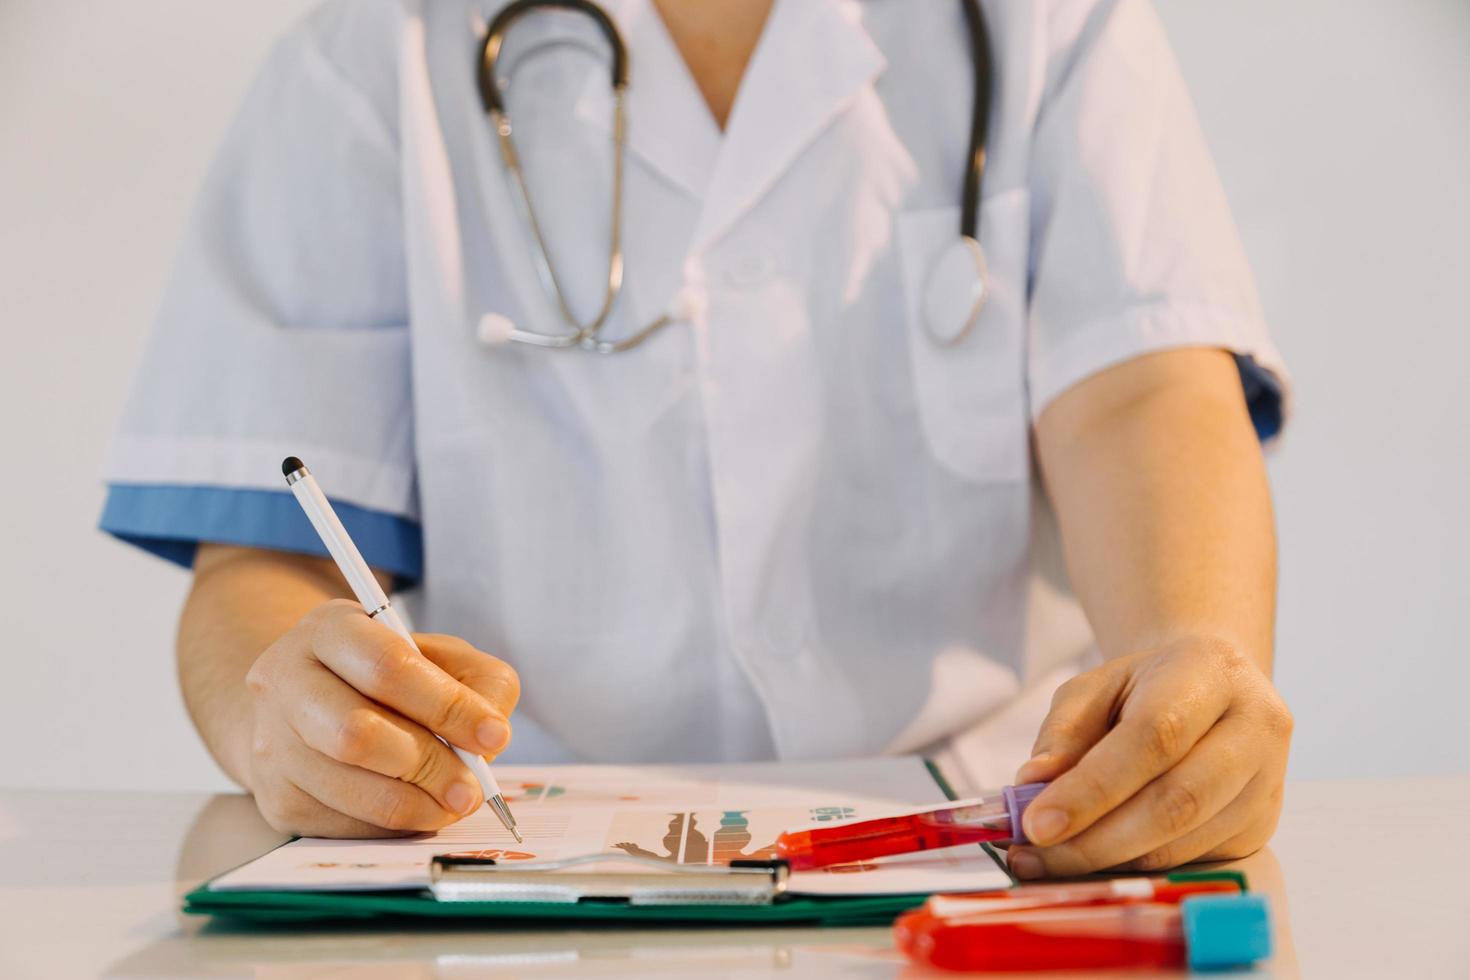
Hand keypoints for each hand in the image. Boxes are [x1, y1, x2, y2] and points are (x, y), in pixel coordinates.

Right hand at [243, 599, 519, 836]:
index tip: (494, 735)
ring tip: (453, 802)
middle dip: (430, 764)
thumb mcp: (439, 657)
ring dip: (416, 804)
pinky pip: (341, 825)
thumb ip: (478, 683)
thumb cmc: (388, 680)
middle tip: (473, 787)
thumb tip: (490, 736)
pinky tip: (415, 809)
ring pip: (349, 788)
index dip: (447, 706)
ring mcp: (271, 742)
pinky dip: (391, 826)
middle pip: (357, 734)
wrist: (308, 708)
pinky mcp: (275, 798)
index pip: (387, 666)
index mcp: (329, 630)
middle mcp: (283, 681)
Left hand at [1006, 637, 1291, 878]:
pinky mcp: (1262, 824)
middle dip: (1096, 839)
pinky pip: (1193, 859)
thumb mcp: (1096, 688)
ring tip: (1049, 858)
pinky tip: (1094, 857)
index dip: (1093, 787)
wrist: (1215, 687)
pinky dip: (1135, 865)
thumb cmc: (1147, 687)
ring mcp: (1267, 781)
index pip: (1155, 737)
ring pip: (1184, 841)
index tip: (1037, 822)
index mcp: (1212, 672)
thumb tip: (1033, 784)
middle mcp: (1256, 727)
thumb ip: (1063, 733)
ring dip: (1109, 860)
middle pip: (1176, 800)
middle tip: (1035, 853)